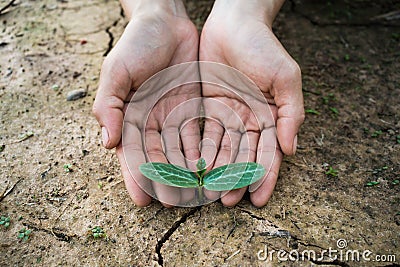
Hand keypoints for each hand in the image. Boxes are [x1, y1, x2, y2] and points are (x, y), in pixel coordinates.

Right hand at [93, 1, 200, 206]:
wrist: (166, 22)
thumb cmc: (136, 44)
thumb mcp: (116, 71)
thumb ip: (110, 105)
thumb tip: (107, 142)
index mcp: (129, 117)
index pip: (131, 153)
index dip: (136, 176)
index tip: (142, 199)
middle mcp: (151, 122)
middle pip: (157, 158)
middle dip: (164, 181)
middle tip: (172, 202)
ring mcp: (172, 117)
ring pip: (178, 152)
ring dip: (185, 173)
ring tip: (193, 194)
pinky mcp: (192, 109)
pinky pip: (197, 135)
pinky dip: (202, 152)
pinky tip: (208, 169)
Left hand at [199, 0, 304, 206]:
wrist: (234, 22)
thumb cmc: (264, 47)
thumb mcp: (285, 77)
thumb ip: (290, 112)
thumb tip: (291, 149)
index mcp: (271, 116)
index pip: (269, 153)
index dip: (264, 176)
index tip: (258, 199)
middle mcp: (250, 120)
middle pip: (243, 157)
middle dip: (236, 179)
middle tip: (226, 201)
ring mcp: (229, 114)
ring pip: (223, 149)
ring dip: (217, 171)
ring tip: (208, 192)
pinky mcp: (208, 106)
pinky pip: (204, 133)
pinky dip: (200, 151)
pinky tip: (194, 168)